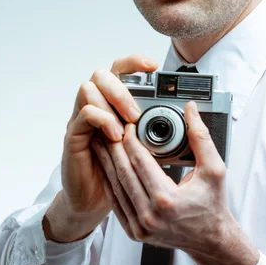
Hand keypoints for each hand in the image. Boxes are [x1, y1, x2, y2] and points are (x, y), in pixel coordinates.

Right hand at [45, 54, 157, 241]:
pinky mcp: (74, 136)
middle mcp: (96, 107)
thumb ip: (166, 128)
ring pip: (88, 89)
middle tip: (139, 110)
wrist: (98, 202)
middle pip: (102, 75)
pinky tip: (116, 136)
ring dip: (111, 102)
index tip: (154, 66)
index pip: (120, 71)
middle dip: (122, 86)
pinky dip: (102, 120)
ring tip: (130, 123)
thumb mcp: (150, 148)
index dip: (134, 63)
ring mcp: (82, 119)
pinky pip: (84, 115)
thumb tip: (191, 113)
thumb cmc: (124, 174)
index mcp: (114, 104)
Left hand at [92, 101, 258, 264]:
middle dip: (114, 147)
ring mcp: (139, 227)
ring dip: (106, 163)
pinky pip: (116, 203)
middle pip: (123, 172)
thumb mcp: (214, 170)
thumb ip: (201, 137)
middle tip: (108, 129)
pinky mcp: (134, 232)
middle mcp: (149, 215)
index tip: (128, 125)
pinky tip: (106, 168)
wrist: (211, 241)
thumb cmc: (213, 206)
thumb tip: (191, 110)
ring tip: (101, 143)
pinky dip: (110, 182)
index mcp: (167, 200)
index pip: (140, 162)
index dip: (131, 140)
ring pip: (116, 187)